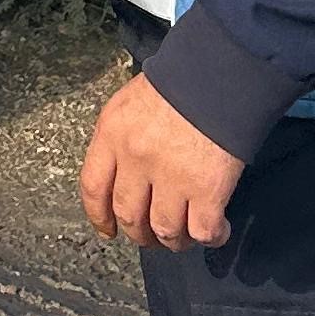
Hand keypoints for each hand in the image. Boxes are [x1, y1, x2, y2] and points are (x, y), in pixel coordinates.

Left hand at [80, 74, 243, 249]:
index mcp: (113, 134)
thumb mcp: (130, 102)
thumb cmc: (177, 83)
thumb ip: (120, 138)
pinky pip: (202, 230)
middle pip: (129, 215)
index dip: (99, 216)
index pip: (93, 187)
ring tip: (183, 238)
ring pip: (165, 230)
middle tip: (152, 237)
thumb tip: (124, 174)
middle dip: (140, 234)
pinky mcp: (207, 189)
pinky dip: (210, 238)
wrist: (220, 73)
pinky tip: (216, 232)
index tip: (108, 230)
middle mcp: (137, 159)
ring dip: (174, 242)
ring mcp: (172, 176)